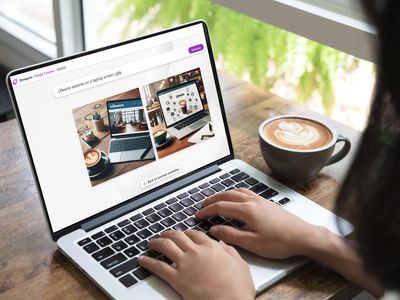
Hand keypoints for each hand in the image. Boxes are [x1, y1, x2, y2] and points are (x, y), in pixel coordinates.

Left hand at [138, 230, 254, 299]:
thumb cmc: (237, 288)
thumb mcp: (240, 265)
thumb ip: (230, 252)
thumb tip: (223, 245)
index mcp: (212, 247)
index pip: (195, 234)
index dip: (187, 232)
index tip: (183, 233)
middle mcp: (196, 252)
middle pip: (178, 236)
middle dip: (169, 233)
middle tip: (164, 234)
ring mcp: (185, 264)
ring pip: (166, 246)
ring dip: (156, 242)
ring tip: (151, 243)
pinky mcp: (177, 279)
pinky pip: (158, 267)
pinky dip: (148, 262)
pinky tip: (142, 259)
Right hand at [195, 188, 319, 258]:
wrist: (303, 236)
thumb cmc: (281, 241)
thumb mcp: (252, 243)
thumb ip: (231, 236)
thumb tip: (215, 230)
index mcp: (247, 210)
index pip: (220, 207)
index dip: (207, 211)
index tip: (199, 216)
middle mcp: (253, 201)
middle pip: (226, 195)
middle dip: (212, 199)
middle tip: (202, 205)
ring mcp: (260, 200)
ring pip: (236, 191)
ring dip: (223, 194)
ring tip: (216, 200)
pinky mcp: (266, 202)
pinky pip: (246, 192)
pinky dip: (235, 193)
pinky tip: (236, 199)